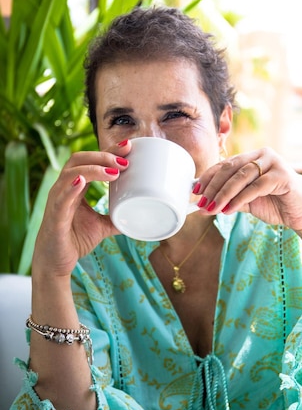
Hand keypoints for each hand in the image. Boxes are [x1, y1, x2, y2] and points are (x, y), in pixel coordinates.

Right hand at [33, 144, 130, 277]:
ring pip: (70, 173)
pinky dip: (71, 188)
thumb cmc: (73, 240)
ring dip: (93, 169)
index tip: (128, 147)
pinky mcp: (54, 216)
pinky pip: (61, 198)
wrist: (56, 262)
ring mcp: (57, 200)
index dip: (108, 152)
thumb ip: (117, 219)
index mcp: (75, 187)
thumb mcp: (101, 226)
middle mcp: (64, 188)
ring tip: (113, 171)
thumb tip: (139, 218)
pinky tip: (81, 181)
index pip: (90, 161)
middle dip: (103, 155)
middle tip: (125, 157)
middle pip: (79, 159)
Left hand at [193, 147, 301, 235]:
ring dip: (223, 194)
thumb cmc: (276, 204)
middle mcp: (263, 155)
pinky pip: (256, 187)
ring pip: (241, 177)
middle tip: (202, 202)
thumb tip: (204, 204)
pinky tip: (229, 210)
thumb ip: (229, 199)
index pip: (225, 164)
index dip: (208, 177)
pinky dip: (240, 199)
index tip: (195, 191)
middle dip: (213, 187)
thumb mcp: (247, 201)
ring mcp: (274, 163)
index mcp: (253, 157)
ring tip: (212, 208)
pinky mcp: (283, 176)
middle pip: (230, 168)